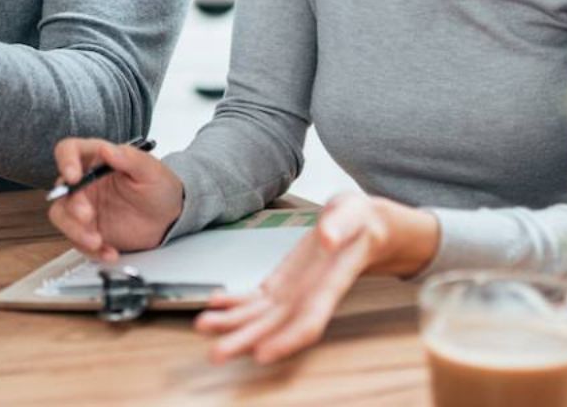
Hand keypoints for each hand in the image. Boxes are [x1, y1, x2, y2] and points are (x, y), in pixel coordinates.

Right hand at [47, 137, 184, 261]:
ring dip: (75, 231)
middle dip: (72, 206)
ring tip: (97, 241)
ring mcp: (84, 207)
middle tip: (87, 216)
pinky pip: (78, 241)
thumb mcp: (151, 170)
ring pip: (62, 216)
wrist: (169, 218)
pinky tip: (109, 252)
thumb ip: (129, 158)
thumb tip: (107, 149)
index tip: (74, 177)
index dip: (66, 161)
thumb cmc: (159, 188)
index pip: (69, 150)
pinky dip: (91, 250)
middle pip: (62, 189)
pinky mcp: (88, 230)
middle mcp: (85, 182)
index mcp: (96, 159)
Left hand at [194, 193, 438, 363]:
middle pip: (276, 328)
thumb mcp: (355, 213)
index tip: (262, 354)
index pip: (309, 321)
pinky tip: (214, 304)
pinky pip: (255, 300)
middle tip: (216, 353)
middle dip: (246, 341)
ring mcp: (293, 293)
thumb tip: (328, 237)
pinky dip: (233, 304)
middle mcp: (309, 296)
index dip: (287, 340)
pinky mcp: (282, 283)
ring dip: (231, 325)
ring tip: (203, 326)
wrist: (362, 227)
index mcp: (329, 284)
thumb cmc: (360, 220)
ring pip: (260, 318)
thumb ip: (342, 224)